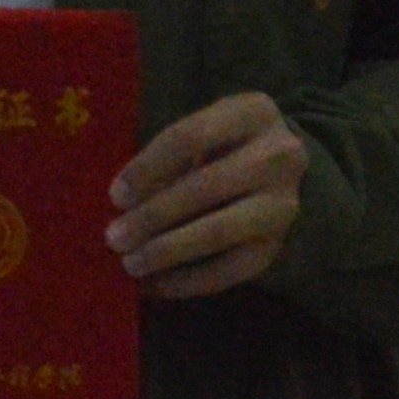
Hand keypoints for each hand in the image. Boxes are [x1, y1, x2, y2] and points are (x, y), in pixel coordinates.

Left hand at [109, 89, 306, 296]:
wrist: (285, 173)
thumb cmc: (226, 145)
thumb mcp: (204, 133)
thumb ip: (169, 160)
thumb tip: (123, 204)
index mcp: (253, 112)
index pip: (189, 136)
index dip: (148, 167)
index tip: (115, 196)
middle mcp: (280, 155)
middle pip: (205, 187)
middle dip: (153, 216)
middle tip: (114, 237)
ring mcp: (285, 203)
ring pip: (220, 231)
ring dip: (168, 251)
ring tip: (131, 264)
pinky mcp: (280, 245)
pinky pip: (231, 270)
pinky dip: (189, 281)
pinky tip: (157, 285)